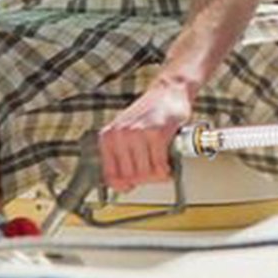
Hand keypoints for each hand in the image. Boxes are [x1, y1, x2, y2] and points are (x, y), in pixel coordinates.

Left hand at [98, 77, 194, 193]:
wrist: (169, 90)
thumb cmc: (150, 112)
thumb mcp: (126, 130)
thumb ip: (121, 153)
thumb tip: (123, 184)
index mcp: (108, 137)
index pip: (111, 176)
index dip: (124, 186)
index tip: (133, 186)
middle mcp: (120, 135)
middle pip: (130, 177)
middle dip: (145, 180)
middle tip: (154, 173)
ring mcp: (138, 133)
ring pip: (145, 173)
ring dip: (157, 176)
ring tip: (162, 169)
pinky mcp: (157, 133)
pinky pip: (159, 165)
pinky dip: (166, 170)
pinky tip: (168, 166)